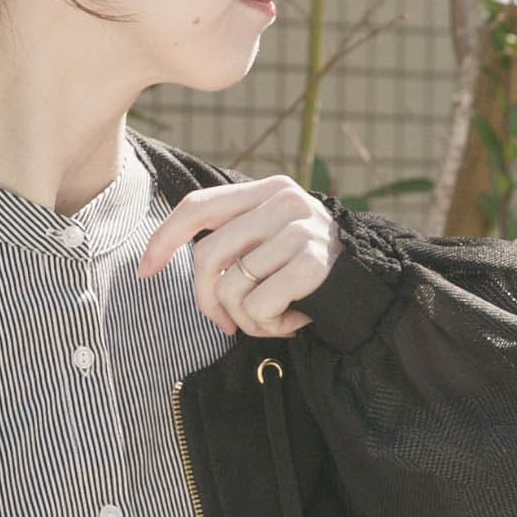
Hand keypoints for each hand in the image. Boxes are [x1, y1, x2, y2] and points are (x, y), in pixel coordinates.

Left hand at [136, 173, 340, 338]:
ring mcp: (299, 230)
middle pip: (206, 258)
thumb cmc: (309, 276)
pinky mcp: (311, 264)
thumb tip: (162, 257)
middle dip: (207, 303)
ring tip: (275, 317)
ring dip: (246, 320)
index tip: (144, 271)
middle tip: (226, 326)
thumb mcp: (269, 243)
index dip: (164, 240)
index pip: (199, 207)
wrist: (371, 292)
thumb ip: (232, 238)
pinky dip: (270, 327)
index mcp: (267, 190)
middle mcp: (283, 201)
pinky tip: (295, 320)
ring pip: (231, 290)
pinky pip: (258, 308)